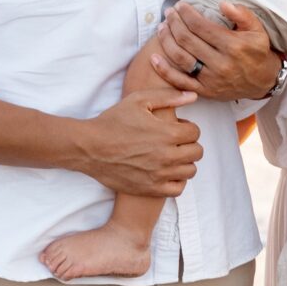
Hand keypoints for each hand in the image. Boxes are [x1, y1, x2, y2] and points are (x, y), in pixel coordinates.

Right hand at [79, 90, 201, 197]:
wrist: (90, 147)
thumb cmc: (113, 121)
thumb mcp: (139, 100)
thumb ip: (169, 97)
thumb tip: (194, 96)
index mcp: (167, 133)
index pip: (195, 132)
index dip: (187, 127)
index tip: (176, 127)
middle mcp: (167, 156)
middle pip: (197, 152)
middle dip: (188, 144)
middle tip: (175, 142)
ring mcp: (160, 175)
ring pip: (190, 171)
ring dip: (184, 162)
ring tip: (171, 156)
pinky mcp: (151, 189)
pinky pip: (178, 189)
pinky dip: (176, 180)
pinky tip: (166, 171)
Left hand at [149, 0, 280, 101]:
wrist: (263, 81)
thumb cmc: (257, 51)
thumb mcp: (257, 30)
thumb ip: (242, 14)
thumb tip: (223, 3)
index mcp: (233, 46)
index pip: (201, 26)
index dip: (187, 14)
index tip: (180, 5)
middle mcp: (221, 64)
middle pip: (187, 40)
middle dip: (174, 23)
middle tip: (169, 13)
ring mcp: (211, 80)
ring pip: (180, 58)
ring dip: (166, 41)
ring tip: (161, 27)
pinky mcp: (205, 91)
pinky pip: (180, 81)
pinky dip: (164, 70)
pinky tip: (154, 57)